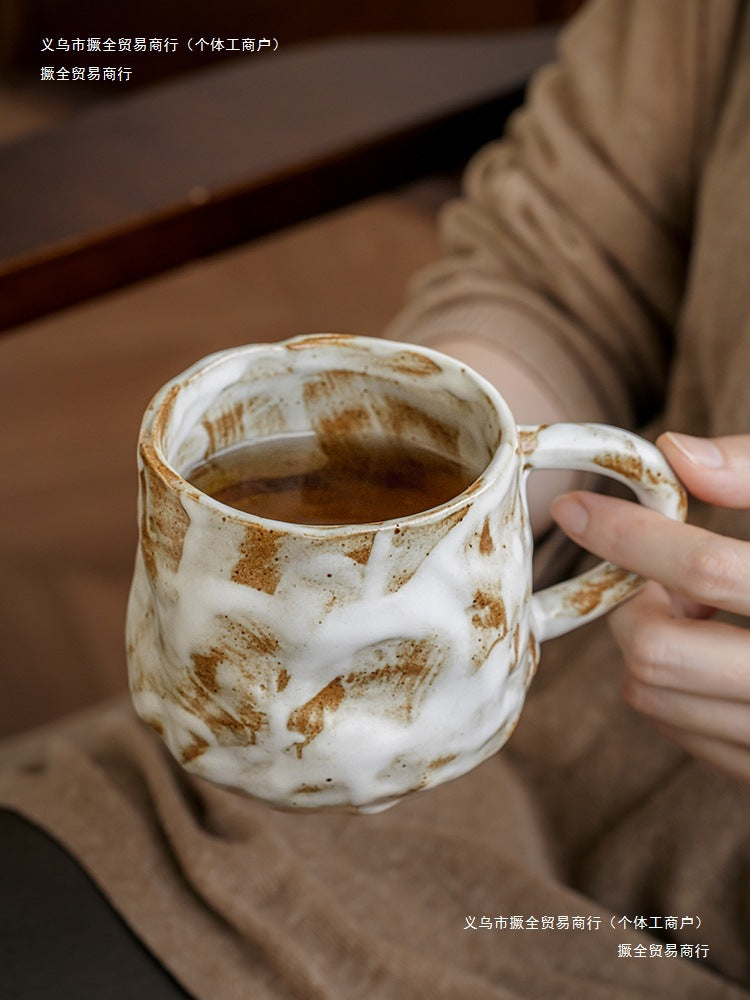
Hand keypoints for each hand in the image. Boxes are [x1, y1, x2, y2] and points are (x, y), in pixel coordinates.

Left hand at [550, 433, 749, 782]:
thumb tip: (675, 454)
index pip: (708, 569)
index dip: (631, 533)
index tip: (578, 506)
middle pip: (660, 651)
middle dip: (636, 601)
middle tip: (665, 575)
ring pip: (654, 697)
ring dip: (649, 643)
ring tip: (701, 612)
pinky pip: (679, 733)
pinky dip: (669, 687)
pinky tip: (714, 655)